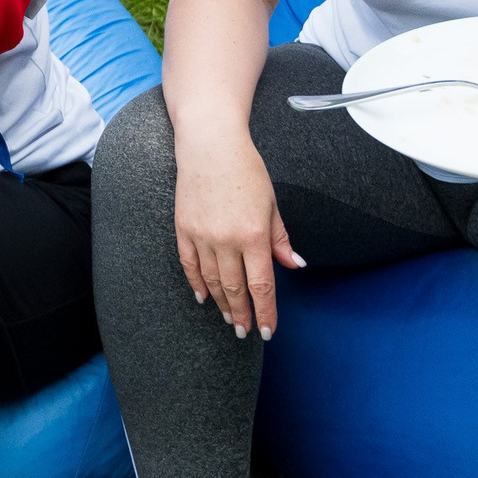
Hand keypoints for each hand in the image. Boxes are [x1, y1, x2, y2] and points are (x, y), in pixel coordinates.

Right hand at [172, 130, 304, 337]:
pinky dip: (197, 284)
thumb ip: (280, 238)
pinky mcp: (184, 230)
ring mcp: (202, 236)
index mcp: (253, 234)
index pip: (261, 285)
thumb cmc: (246, 171)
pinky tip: (203, 296)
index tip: (267, 330)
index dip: (265, 311)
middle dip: (243, 314)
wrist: (210, 146)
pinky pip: (190, 265)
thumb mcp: (271, 204)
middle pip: (235, 289)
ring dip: (222, 303)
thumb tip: (294, 265)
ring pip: (212, 281)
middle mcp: (227, 240)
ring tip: (230, 318)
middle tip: (246, 331)